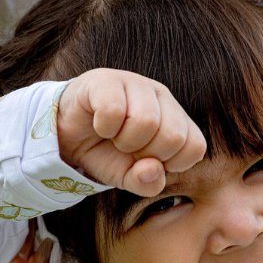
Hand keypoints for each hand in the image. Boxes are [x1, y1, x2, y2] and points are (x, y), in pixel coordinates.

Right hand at [57, 69, 206, 194]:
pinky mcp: (106, 79)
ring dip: (124, 141)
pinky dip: (103, 127)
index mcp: (176, 119)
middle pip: (173, 136)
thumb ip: (148, 183)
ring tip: (114, 137)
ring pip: (147, 121)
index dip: (171, 164)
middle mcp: (161, 97)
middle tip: (128, 149)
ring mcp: (135, 84)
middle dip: (147, 154)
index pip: (195, 146)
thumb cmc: (106, 154)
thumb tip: (152, 169)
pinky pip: (114, 110)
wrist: (68, 138)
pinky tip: (99, 124)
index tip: (149, 161)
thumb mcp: (130, 178)